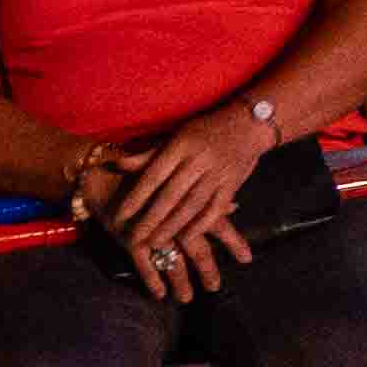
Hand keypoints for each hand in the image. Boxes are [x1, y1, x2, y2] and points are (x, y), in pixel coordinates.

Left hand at [98, 109, 265, 284]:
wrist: (250, 123)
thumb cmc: (206, 129)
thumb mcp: (175, 135)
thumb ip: (148, 154)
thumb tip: (116, 164)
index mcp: (180, 146)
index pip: (153, 176)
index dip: (136, 198)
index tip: (120, 216)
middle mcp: (198, 160)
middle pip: (170, 195)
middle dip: (151, 219)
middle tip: (135, 237)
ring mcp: (217, 173)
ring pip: (191, 204)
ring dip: (172, 226)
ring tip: (155, 242)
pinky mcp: (232, 184)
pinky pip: (215, 208)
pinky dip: (200, 224)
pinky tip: (187, 237)